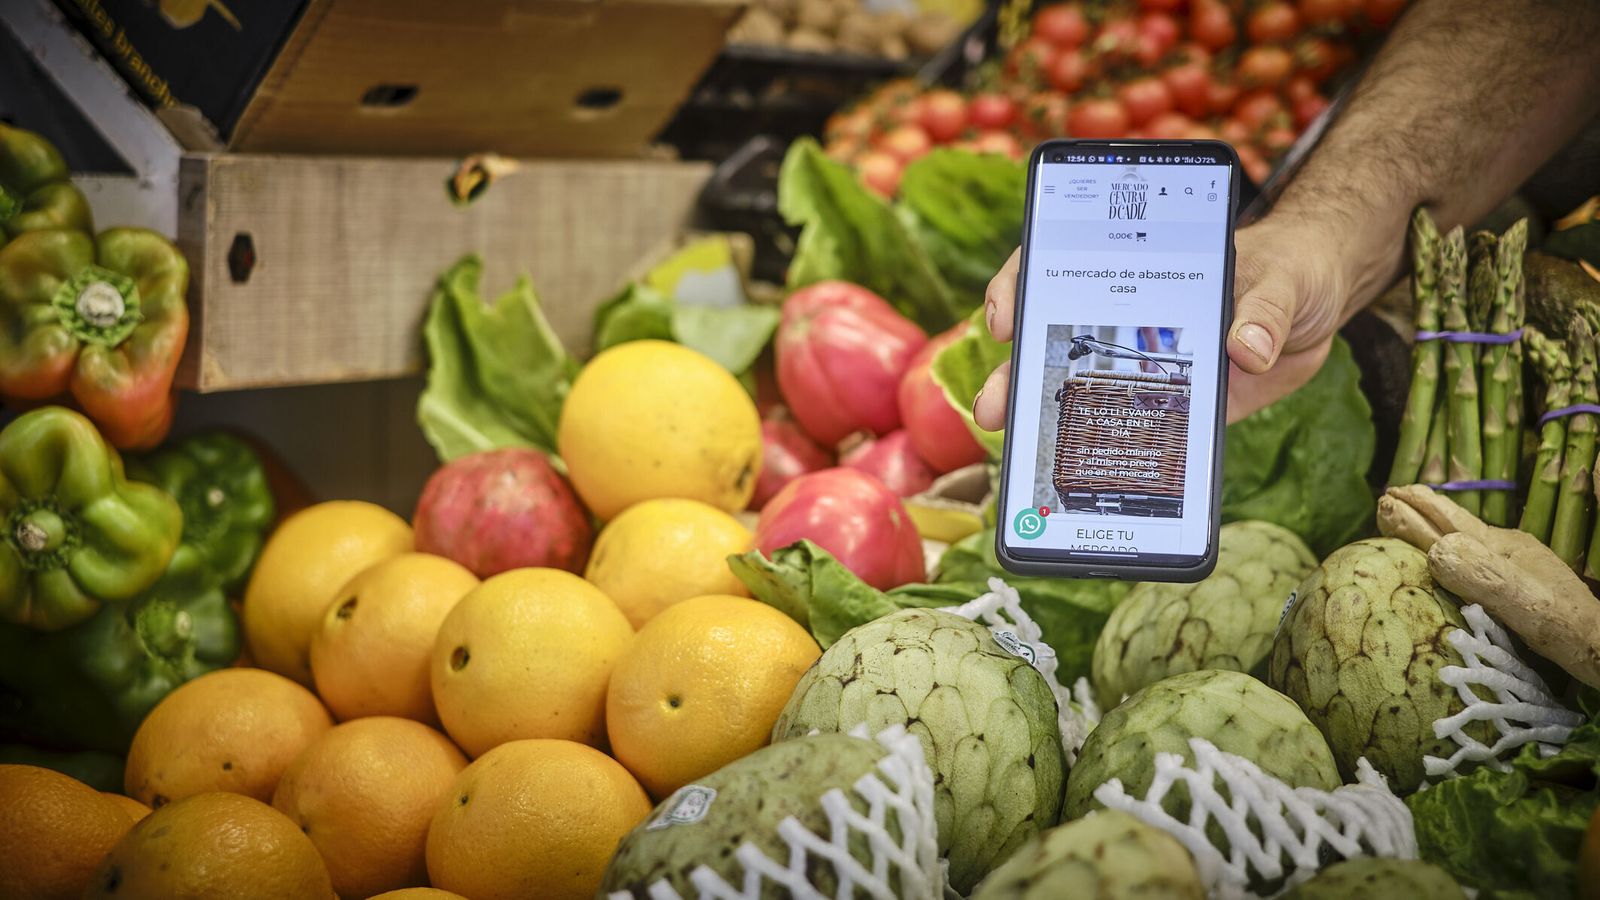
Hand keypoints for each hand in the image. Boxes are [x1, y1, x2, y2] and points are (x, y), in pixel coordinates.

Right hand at [971, 217, 1354, 429]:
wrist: (1323, 304)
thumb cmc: (1291, 269)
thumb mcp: (1283, 279)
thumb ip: (1266, 308)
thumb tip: (1246, 347)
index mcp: (1139, 270)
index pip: (1055, 266)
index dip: (1019, 287)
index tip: (1007, 318)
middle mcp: (1129, 317)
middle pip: (1053, 342)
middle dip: (1014, 375)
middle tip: (993, 407)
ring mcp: (1147, 365)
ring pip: (1082, 392)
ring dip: (1043, 421)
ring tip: (1016, 451)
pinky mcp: (1176, 407)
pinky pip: (1132, 431)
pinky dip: (1106, 454)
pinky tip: (1084, 477)